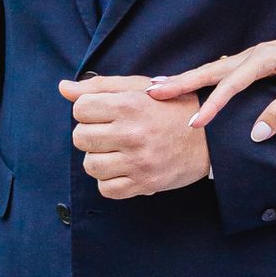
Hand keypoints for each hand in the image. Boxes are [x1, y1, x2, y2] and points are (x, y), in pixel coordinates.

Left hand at [60, 73, 212, 198]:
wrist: (212, 138)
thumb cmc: (172, 107)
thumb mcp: (139, 87)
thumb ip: (100, 86)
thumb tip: (63, 88)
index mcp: (130, 105)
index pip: (80, 109)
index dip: (88, 110)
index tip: (104, 112)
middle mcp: (133, 134)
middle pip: (80, 137)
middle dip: (91, 133)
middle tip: (110, 132)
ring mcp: (139, 162)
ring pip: (90, 165)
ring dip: (98, 158)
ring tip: (116, 151)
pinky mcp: (145, 184)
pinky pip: (106, 189)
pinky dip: (109, 181)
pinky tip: (123, 168)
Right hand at [145, 34, 275, 141]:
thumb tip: (257, 134)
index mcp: (263, 58)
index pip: (230, 84)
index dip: (211, 105)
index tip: (193, 123)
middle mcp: (252, 55)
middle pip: (211, 70)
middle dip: (181, 82)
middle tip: (152, 91)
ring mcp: (252, 57)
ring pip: (214, 70)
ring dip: (188, 79)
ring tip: (161, 88)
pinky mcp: (256, 63)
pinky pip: (223, 72)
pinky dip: (204, 78)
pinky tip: (192, 85)